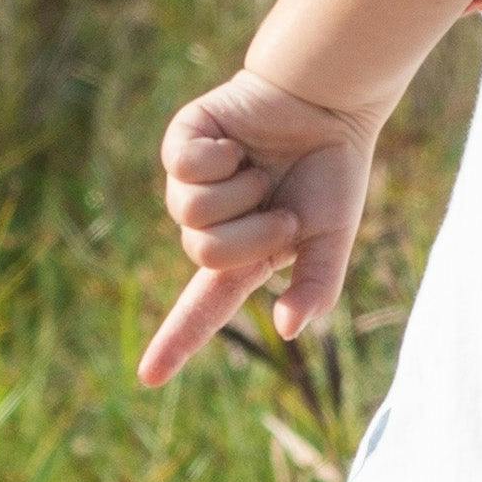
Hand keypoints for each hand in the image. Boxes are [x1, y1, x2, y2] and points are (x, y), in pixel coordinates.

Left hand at [138, 70, 376, 386]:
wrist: (327, 103)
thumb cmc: (331, 170)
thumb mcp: (332, 238)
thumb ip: (315, 284)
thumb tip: (287, 328)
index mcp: (242, 256)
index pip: (203, 308)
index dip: (176, 342)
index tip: (148, 378)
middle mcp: (209, 224)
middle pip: (203, 253)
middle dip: (250, 233)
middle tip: (280, 207)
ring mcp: (190, 182)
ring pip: (189, 211)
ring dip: (238, 191)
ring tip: (259, 169)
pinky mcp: (183, 142)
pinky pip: (184, 166)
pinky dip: (220, 156)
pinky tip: (237, 141)